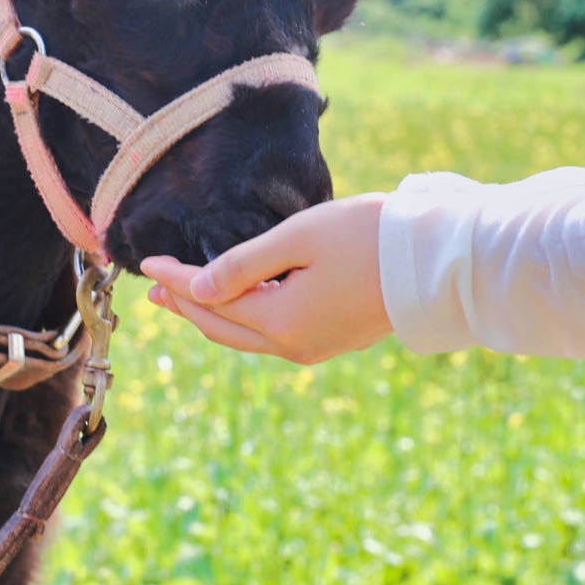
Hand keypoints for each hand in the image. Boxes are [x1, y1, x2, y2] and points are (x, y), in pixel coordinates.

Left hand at [140, 193, 392, 362]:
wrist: (436, 262)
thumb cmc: (368, 237)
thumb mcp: (299, 238)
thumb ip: (244, 264)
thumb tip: (197, 288)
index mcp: (280, 321)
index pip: (211, 299)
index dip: (177, 279)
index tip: (148, 262)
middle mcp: (293, 345)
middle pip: (223, 327)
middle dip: (187, 305)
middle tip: (156, 289)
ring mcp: (316, 347)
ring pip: (248, 336)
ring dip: (214, 314)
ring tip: (186, 297)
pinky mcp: (333, 340)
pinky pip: (273, 335)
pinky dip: (245, 320)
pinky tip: (239, 304)